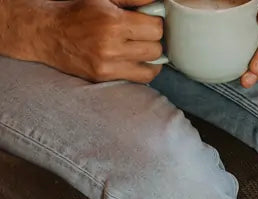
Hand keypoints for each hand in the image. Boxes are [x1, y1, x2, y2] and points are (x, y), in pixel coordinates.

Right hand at [39, 0, 163, 82]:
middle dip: (153, 39)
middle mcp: (112, 45)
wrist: (48, 32)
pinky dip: (144, 69)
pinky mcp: (106, 76)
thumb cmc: (76, 12)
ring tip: (141, 47)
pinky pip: (141, 78)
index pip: (155, 28)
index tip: (149, 21)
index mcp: (112, 21)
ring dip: (151, 56)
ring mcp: (109, 64)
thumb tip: (156, 4)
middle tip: (143, 35)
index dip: (155, 23)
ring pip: (152, 65)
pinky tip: (138, 61)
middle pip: (155, 48)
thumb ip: (132, 0)